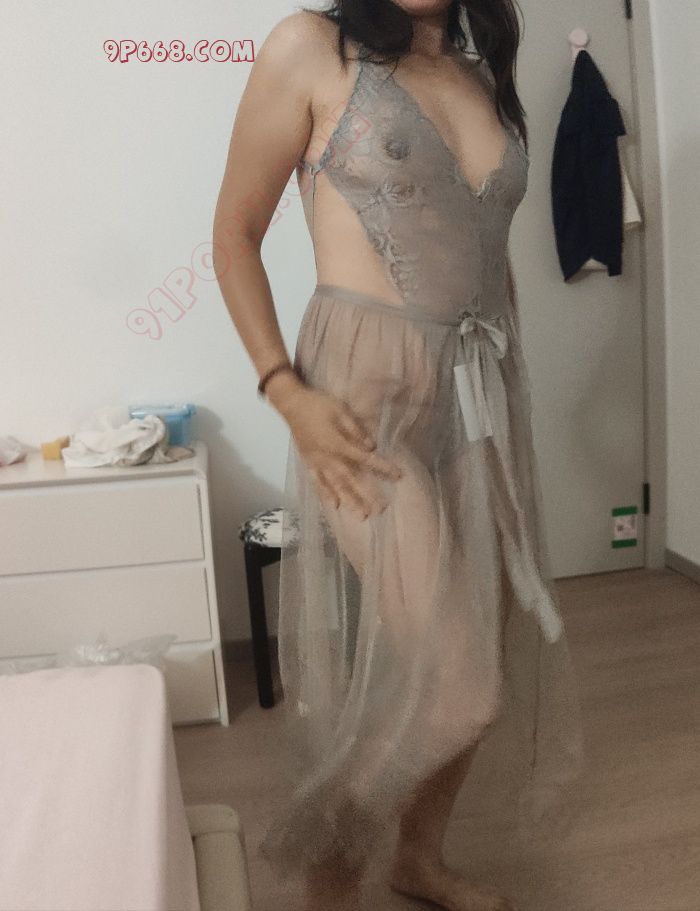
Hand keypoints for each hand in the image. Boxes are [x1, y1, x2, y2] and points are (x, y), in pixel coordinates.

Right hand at [276, 384, 403, 517]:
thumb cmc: (318, 405)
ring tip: (361, 516)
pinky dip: (325, 494)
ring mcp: (317, 463)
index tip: (398, 476)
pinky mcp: (308, 463)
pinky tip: (334, 506)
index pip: (365, 459)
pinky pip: (317, 482)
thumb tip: (371, 446)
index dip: (382, 468)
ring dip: (349, 501)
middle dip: (367, 494)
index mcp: (338, 443)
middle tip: (380, 509)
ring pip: (335, 485)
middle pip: (351, 479)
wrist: (291, 405)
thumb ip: (355, 430)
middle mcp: (328, 458)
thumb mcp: (340, 410)